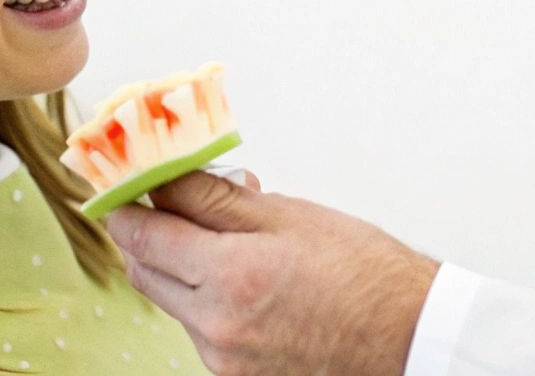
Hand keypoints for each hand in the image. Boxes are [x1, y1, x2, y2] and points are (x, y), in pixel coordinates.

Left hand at [104, 169, 440, 375]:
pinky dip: (211, 302)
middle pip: (146, 274)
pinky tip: (250, 283)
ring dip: (183, 269)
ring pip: (175, 304)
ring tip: (232, 243)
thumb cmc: (365, 274)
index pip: (143, 235)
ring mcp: (224, 360)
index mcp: (229, 277)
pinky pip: (202, 331)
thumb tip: (166, 178)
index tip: (124, 185)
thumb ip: (217, 199)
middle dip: (150, 235)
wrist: (410, 336)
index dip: (127, 204)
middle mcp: (216, 327)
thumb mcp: (290, 216)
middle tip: (171, 204)